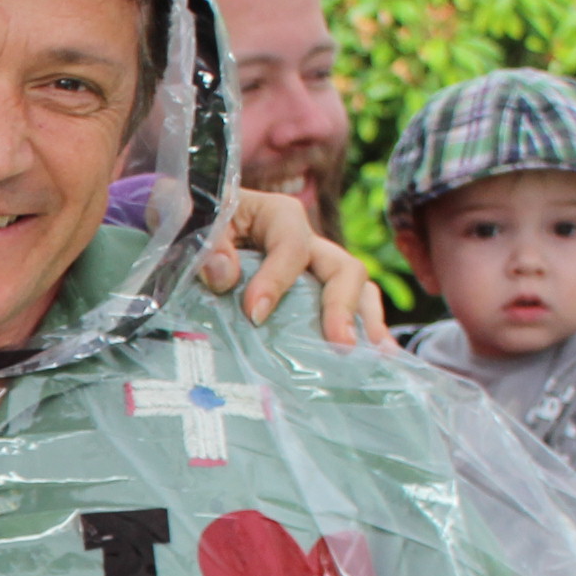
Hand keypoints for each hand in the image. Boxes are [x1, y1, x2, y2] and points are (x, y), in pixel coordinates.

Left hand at [208, 188, 387, 347]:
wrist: (196, 225)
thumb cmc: (200, 222)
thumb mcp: (197, 224)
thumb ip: (209, 245)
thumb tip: (225, 275)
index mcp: (280, 216)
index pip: (291, 247)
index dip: (277, 280)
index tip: (255, 314)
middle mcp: (309, 241)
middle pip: (343, 268)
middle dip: (342, 307)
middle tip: (339, 344)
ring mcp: (318, 269)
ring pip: (356, 289)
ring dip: (365, 322)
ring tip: (371, 356)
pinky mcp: (316, 293)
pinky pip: (352, 307)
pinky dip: (365, 330)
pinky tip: (380, 359)